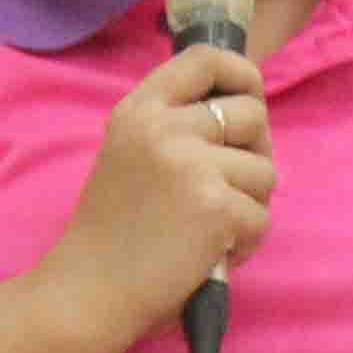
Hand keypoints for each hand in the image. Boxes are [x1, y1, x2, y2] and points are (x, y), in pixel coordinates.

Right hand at [35, 44, 274, 352]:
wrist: (86, 293)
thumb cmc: (111, 234)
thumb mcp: (129, 155)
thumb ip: (175, 128)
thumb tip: (249, 112)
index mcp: (139, 110)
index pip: (205, 59)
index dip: (241, 74)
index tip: (248, 98)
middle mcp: (164, 127)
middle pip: (252, 113)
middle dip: (253, 153)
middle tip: (225, 188)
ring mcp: (191, 164)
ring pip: (265, 170)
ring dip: (249, 205)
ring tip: (209, 230)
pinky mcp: (216, 205)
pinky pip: (261, 217)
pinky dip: (245, 243)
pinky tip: (209, 256)